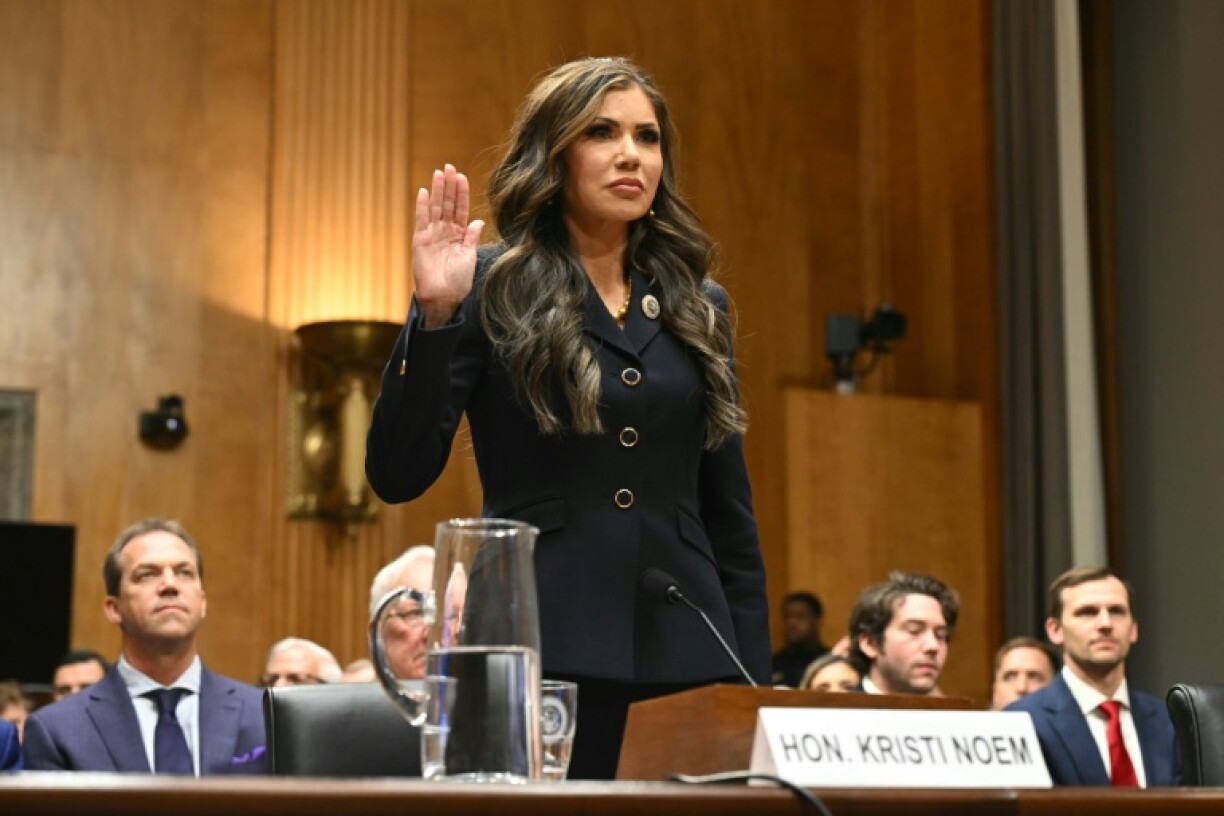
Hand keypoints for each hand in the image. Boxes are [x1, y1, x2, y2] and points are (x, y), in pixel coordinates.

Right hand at [412, 164, 484, 326]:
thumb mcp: (469, 257)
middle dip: (449, 185)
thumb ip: (471, 238)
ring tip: (439, 173)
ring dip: (437, 190)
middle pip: (447, 204)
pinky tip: (424, 192)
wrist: (444, 297)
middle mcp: (445, 231)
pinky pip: (421, 220)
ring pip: (435, 208)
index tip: (462, 177)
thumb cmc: (458, 281)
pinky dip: (422, 206)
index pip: (460, 209)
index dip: (461, 193)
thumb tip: (478, 221)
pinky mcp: (420, 240)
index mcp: (459, 234)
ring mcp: (432, 234)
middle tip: (450, 167)